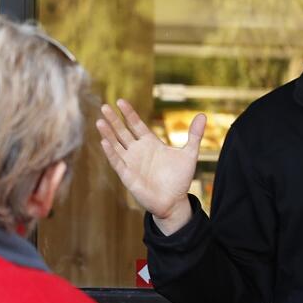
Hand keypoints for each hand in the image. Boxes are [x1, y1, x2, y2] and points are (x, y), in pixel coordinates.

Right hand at [97, 100, 205, 233]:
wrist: (175, 202)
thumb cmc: (180, 179)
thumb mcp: (189, 154)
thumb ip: (194, 135)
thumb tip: (203, 115)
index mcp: (150, 143)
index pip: (136, 124)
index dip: (128, 113)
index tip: (120, 101)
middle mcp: (138, 151)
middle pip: (122, 132)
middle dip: (114, 120)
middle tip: (105, 106)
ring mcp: (131, 163)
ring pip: (116, 145)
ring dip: (108, 134)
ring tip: (100, 121)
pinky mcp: (128, 176)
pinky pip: (117, 162)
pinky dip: (111, 153)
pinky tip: (104, 142)